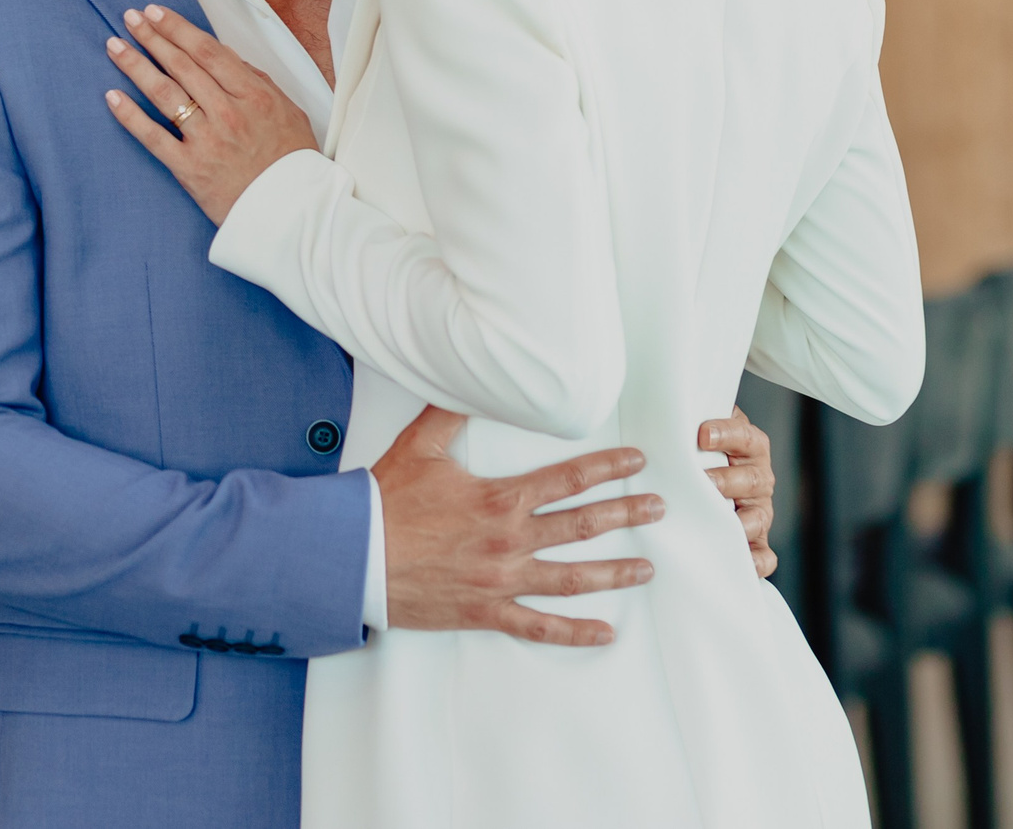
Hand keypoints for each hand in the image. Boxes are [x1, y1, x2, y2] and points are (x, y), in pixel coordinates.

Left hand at [103, 4, 317, 222]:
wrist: (292, 213)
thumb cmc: (292, 161)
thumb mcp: (289, 111)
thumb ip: (257, 81)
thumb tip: (226, 56)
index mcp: (253, 95)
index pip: (207, 51)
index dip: (178, 28)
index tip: (156, 13)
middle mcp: (227, 113)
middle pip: (181, 65)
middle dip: (152, 37)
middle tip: (130, 18)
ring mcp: (206, 140)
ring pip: (164, 93)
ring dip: (136, 66)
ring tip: (114, 47)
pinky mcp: (190, 168)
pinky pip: (154, 137)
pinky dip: (130, 115)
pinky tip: (112, 96)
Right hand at [375, 406, 659, 645]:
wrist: (354, 555)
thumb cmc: (384, 501)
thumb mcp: (418, 446)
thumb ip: (449, 412)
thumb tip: (471, 379)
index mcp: (499, 499)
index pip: (567, 479)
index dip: (606, 468)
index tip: (636, 462)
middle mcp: (509, 540)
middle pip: (581, 526)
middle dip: (626, 515)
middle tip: (658, 509)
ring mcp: (502, 580)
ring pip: (572, 578)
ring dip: (614, 573)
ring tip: (647, 569)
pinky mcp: (486, 610)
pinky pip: (538, 626)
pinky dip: (574, 632)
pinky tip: (605, 632)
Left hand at [700, 407, 776, 577]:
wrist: (703, 479)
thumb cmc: (694, 451)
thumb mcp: (695, 430)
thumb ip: (686, 422)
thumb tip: (653, 406)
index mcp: (749, 446)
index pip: (744, 436)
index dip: (727, 434)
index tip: (702, 435)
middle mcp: (758, 478)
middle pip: (751, 479)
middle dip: (726, 481)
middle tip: (702, 482)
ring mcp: (759, 511)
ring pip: (759, 517)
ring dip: (738, 521)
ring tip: (713, 522)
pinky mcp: (757, 541)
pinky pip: (765, 555)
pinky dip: (757, 561)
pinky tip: (742, 563)